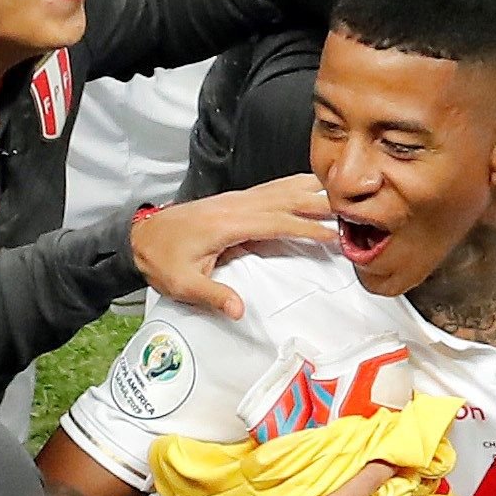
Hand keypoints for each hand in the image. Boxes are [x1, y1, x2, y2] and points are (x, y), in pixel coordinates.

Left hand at [131, 176, 335, 317]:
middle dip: (321, 203)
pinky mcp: (235, 201)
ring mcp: (236, 200)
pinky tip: (310, 185)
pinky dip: (296, 185)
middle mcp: (236, 206)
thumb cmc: (161, 260)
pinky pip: (272, 188)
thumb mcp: (181, 284)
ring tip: (343, 191)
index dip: (309, 228)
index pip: (279, 222)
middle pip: (287, 198)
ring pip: (282, 188)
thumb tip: (241, 311)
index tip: (336, 236)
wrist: (140, 236)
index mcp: (228, 224)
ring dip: (312, 189)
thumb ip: (213, 295)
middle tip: (354, 208)